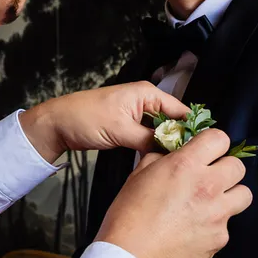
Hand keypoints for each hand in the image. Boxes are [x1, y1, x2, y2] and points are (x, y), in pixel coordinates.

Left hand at [18, 81, 189, 163]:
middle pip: (173, 121)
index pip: (179, 110)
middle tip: (188, 162)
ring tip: (175, 164)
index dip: (190, 129)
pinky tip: (158, 161)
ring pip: (162, 131)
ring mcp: (137, 114)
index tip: (199, 151)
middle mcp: (145, 101)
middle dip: (179, 139)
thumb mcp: (120, 130)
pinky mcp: (129, 126)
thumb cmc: (85, 119)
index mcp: (147, 93)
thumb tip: (172, 152)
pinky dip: (153, 147)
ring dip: (166, 145)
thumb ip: (149, 140)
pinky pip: (149, 137)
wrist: (58, 124)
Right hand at [94, 128, 252, 257]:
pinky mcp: (219, 238)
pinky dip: (215, 225)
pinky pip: (227, 225)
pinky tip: (195, 228)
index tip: (208, 149)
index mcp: (186, 165)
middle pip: (238, 166)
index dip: (213, 142)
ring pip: (244, 195)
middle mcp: (207, 187)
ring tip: (210, 202)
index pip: (219, 139)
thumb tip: (171, 153)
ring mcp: (217, 214)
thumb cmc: (129, 216)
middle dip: (225, 168)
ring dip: (230, 195)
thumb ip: (161, 158)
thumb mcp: (139, 174)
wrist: (131, 256)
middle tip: (210, 176)